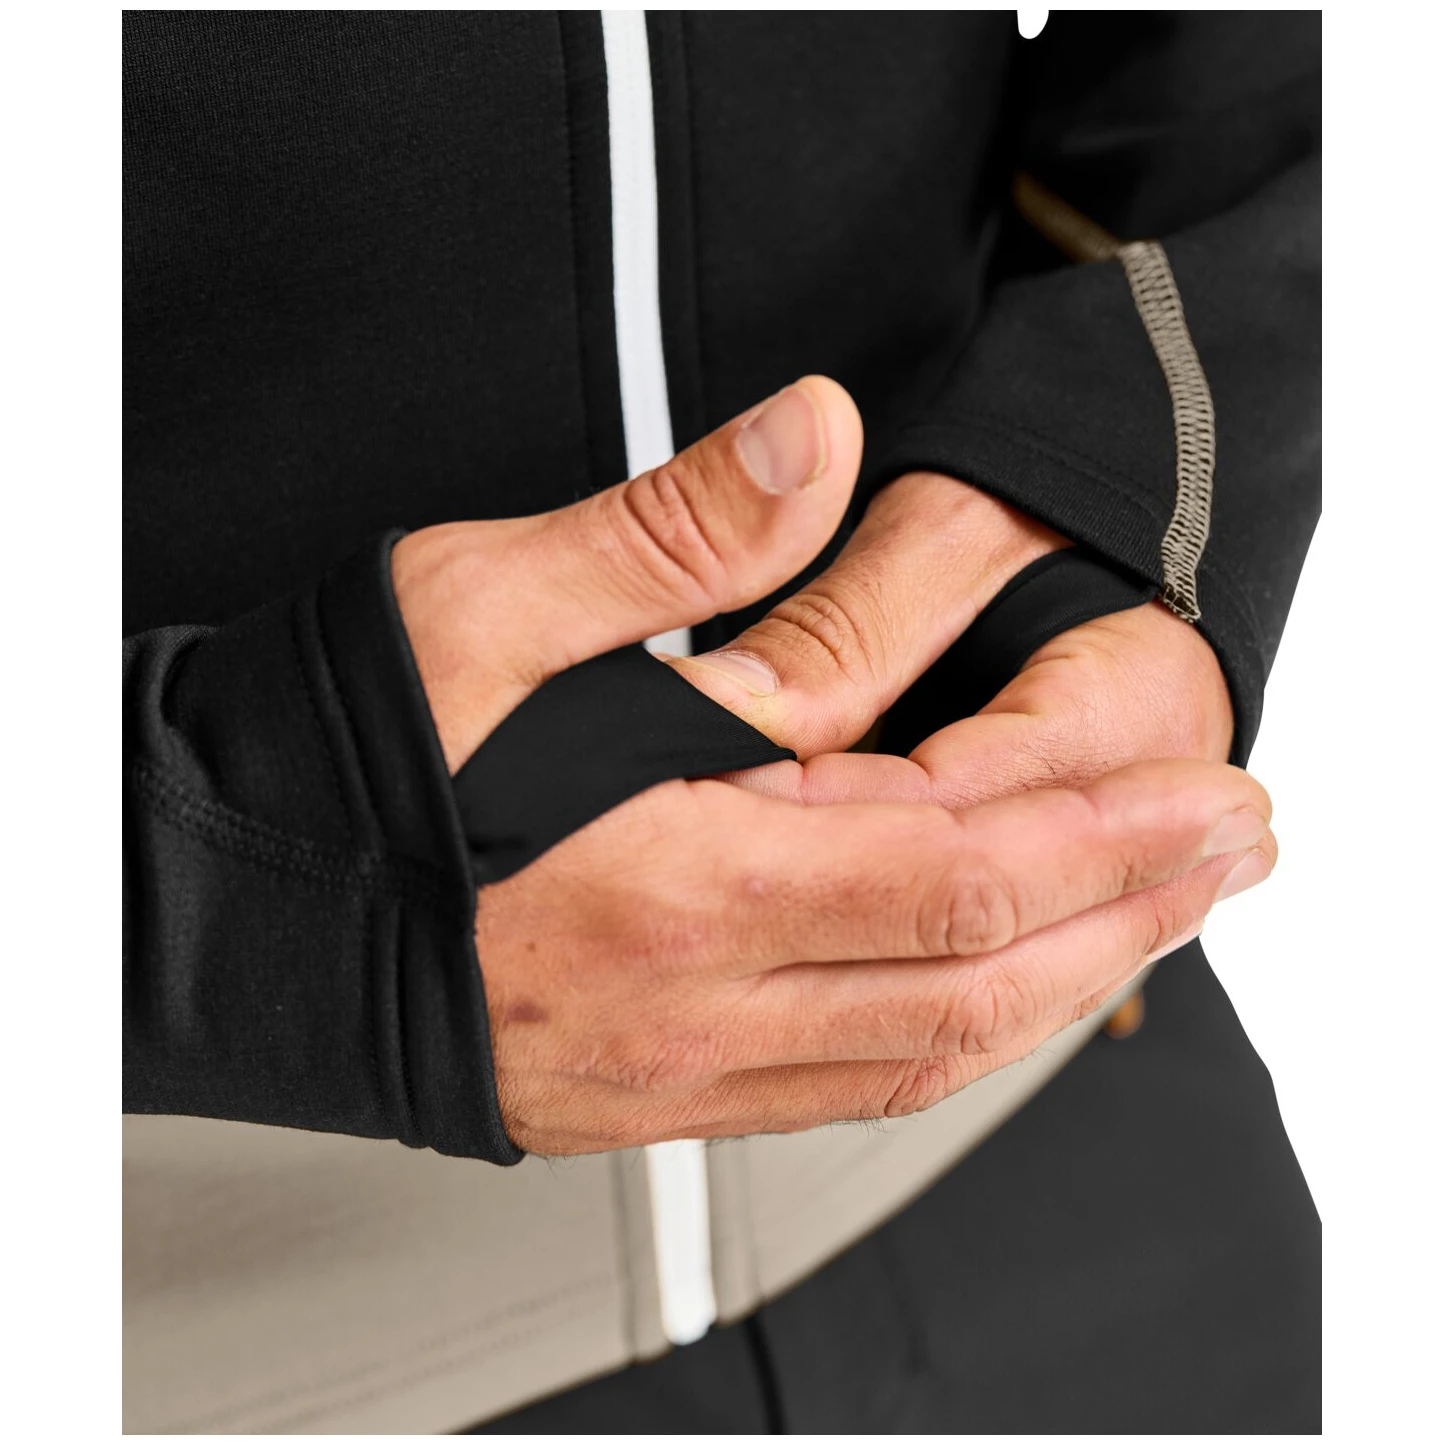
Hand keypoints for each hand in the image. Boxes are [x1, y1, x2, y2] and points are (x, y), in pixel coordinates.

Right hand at [393, 385, 1270, 1153]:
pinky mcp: (644, 1095)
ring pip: (926, 1053)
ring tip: (1155, 918)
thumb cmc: (331, 769)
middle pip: (975, 980)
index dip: (1108, 832)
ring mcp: (671, 1072)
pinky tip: (998, 995)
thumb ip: (669, 534)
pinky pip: (847, 1091)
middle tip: (1235, 854)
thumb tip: (812, 441)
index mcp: (669, 877)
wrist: (215, 906)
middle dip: (1131, 911)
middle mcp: (689, 1004)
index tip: (1208, 793)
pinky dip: (955, 1036)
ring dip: (1065, 984)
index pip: (955, 867)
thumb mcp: (477, 608)